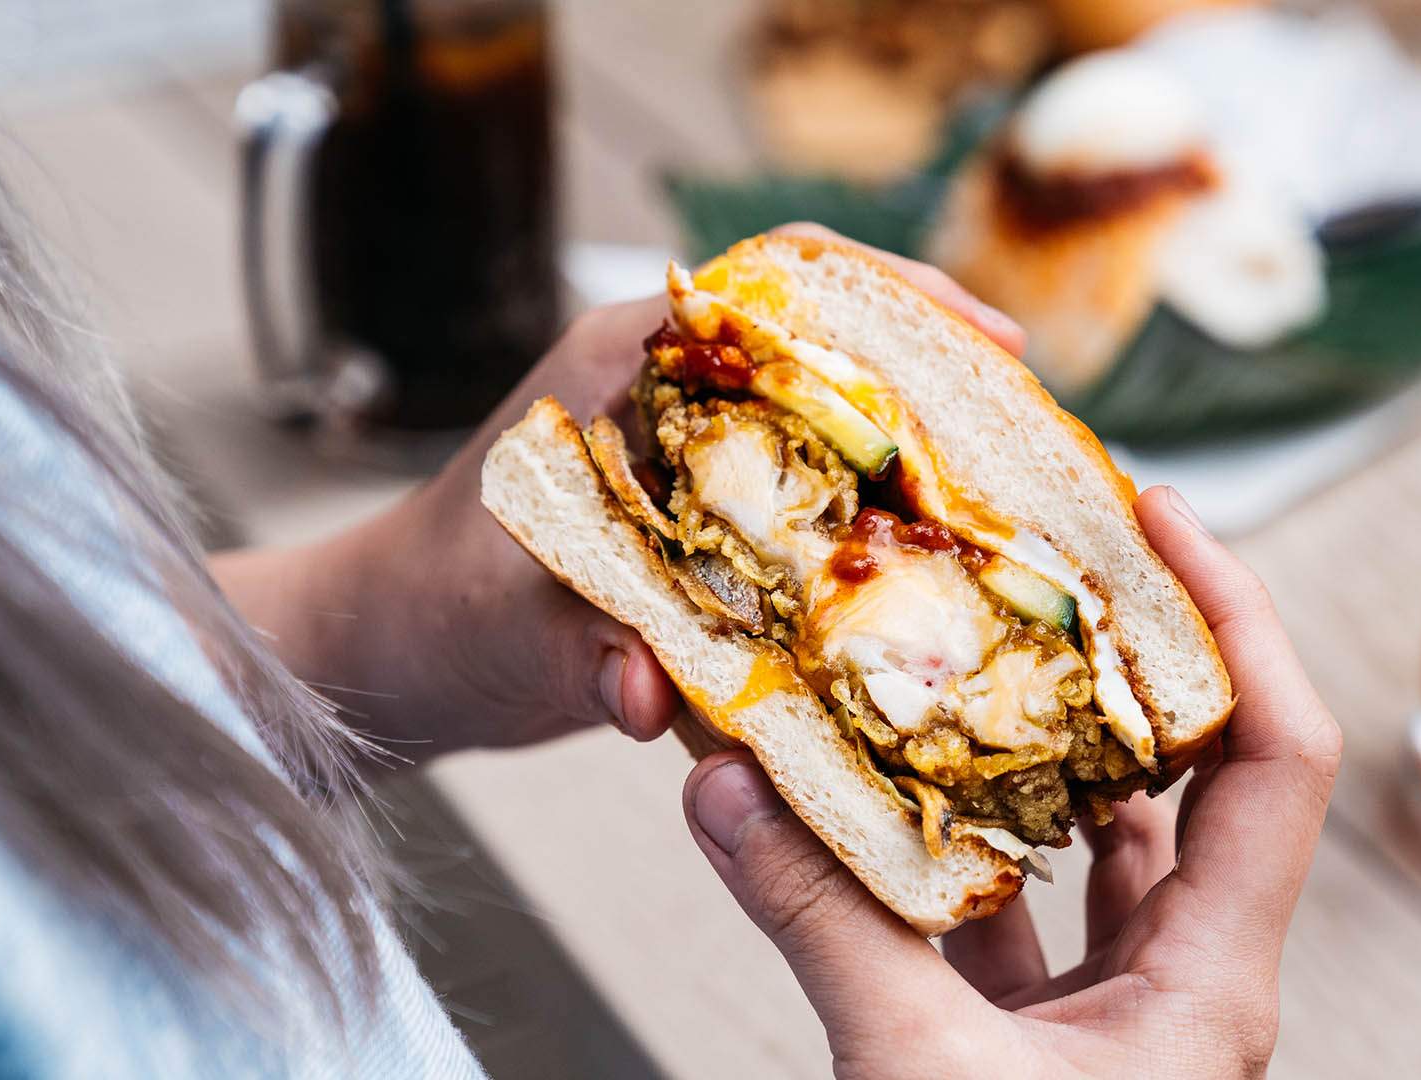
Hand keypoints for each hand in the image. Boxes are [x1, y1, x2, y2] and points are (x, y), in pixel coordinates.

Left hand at [213, 224, 1024, 762]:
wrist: (390, 656)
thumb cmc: (432, 610)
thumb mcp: (512, 622)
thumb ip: (585, 647)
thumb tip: (647, 689)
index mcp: (629, 367)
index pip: (781, 287)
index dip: (896, 300)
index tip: (988, 345)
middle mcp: (673, 400)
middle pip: (834, 351)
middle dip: (940, 381)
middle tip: (1030, 429)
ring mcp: (693, 461)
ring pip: (834, 426)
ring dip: (919, 452)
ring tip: (1009, 496)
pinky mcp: (701, 525)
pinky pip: (813, 503)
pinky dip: (875, 524)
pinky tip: (931, 569)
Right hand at [682, 485, 1341, 1077]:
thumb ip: (826, 927)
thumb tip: (725, 785)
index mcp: (1216, 982)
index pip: (1278, 752)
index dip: (1237, 617)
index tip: (1155, 516)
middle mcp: (1189, 984)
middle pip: (1188, 776)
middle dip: (1116, 661)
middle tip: (1039, 556)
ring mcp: (1121, 1020)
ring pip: (1087, 847)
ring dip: (1021, 756)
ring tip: (950, 653)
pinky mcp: (1048, 1052)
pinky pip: (1011, 920)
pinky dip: (949, 856)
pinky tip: (876, 803)